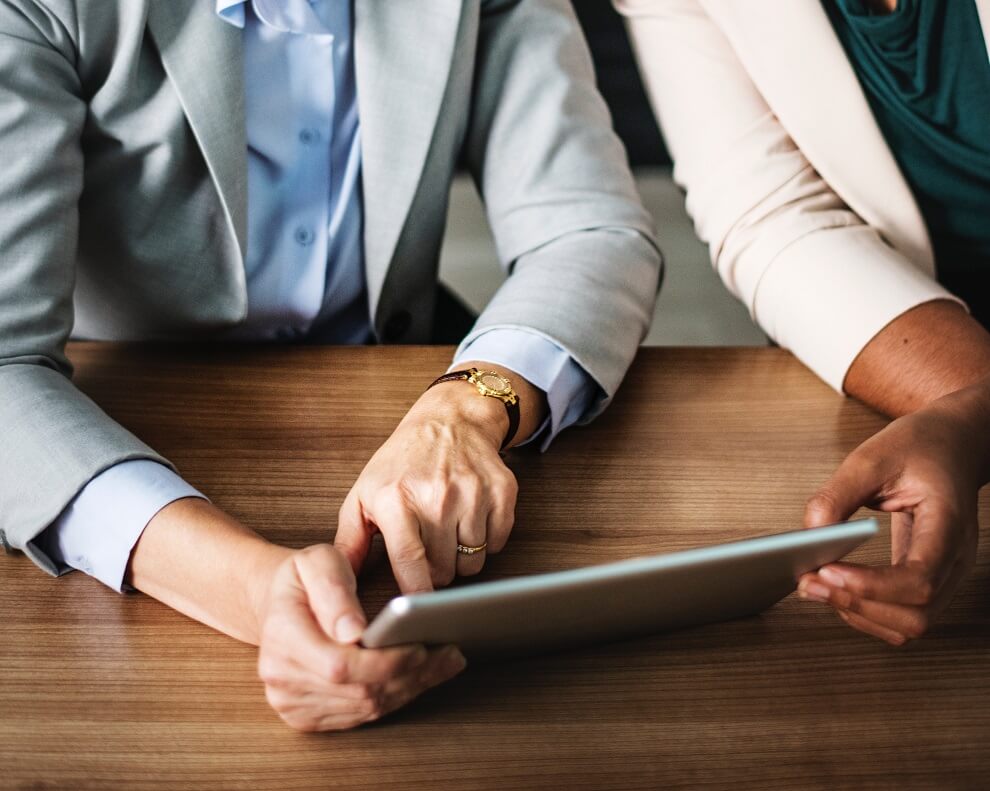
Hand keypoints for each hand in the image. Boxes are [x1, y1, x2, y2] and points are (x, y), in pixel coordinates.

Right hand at [255, 544, 465, 730]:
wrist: (277, 604)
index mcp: (281, 636)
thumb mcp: (317, 562)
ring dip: (410, 688)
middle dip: (411, 674)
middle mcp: (280, 677)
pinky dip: (395, 697)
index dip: (386, 662)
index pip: (341, 665)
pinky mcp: (305, 716)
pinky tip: (420, 677)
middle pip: (358, 691)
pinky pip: (359, 715)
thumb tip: (353, 631)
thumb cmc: (302, 578)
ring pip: (364, 707)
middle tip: (450, 653)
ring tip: (445, 663)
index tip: (421, 647)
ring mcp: (291, 702)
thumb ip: (334, 590)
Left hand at [334, 368, 526, 591]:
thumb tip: (339, 581)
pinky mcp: (502, 491)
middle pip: (445, 570)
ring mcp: (473, 492)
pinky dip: (486, 541)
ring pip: (473, 562)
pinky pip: (497, 543)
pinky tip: (470, 520)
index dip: (416, 594)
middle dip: (436, 570)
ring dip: (461, 557)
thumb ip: (350, 540)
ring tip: (448, 532)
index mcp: (396, 499)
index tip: (416, 607)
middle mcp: (437, 495)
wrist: (449, 421)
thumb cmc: (402, 462)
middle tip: (429, 549)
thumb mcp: (364, 494)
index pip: (410, 563)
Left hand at [797, 380, 989, 644]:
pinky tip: (837, 591)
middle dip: (858, 605)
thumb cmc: (918, 447)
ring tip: (816, 587)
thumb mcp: (871, 457)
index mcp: (948, 524)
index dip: (872, 586)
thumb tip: (810, 533)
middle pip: (917, 614)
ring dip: (859, 614)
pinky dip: (867, 613)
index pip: (921, 578)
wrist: (951, 445)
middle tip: (809, 582)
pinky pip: (904, 615)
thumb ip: (838, 495)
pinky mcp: (930, 579)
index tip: (827, 570)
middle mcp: (956, 558)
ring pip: (910, 624)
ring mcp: (947, 574)